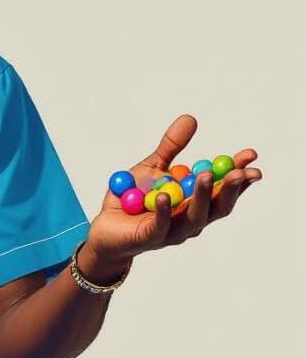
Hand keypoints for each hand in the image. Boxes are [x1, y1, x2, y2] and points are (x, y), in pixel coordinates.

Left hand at [86, 114, 262, 264]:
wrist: (106, 227)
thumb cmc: (133, 199)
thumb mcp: (152, 167)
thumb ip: (171, 147)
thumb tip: (190, 118)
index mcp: (195, 201)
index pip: (223, 188)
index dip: (239, 173)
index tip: (250, 155)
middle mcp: (191, 219)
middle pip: (218, 206)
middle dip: (229, 188)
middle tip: (238, 171)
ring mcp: (173, 231)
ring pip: (194, 217)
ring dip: (202, 197)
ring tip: (205, 176)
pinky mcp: (149, 238)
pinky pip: (160, 225)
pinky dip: (164, 211)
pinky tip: (165, 196)